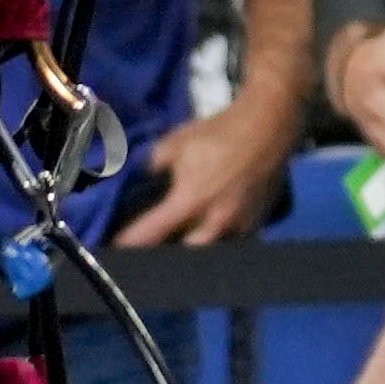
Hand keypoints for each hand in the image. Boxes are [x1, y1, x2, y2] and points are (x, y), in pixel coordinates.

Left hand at [114, 92, 305, 245]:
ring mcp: (240, 228)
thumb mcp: (173, 144)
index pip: (151, 233)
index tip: (115, 249)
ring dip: (190, 254)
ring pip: (208, 254)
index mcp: (190, 201)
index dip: (130, 243)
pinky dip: (215, 244)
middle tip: (147, 253)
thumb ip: (152, 167)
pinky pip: (231, 246)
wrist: (268, 126)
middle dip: (162, 257)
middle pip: (181, 257)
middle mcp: (215, 222)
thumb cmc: (218, 133)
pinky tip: (204, 238)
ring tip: (174, 248)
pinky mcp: (257, 227)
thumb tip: (139, 182)